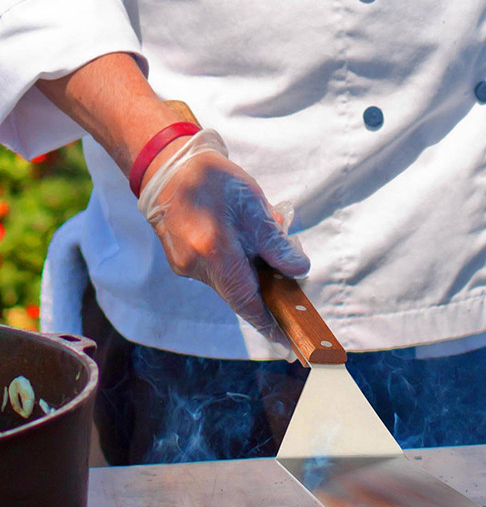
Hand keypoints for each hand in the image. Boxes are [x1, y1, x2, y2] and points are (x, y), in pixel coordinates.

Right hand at [137, 129, 309, 338]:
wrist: (165, 164)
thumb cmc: (211, 179)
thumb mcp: (253, 206)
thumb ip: (276, 243)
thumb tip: (298, 269)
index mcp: (215, 252)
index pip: (247, 302)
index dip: (269, 324)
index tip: (286, 342)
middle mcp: (196, 266)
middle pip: (240, 293)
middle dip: (265, 288)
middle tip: (285, 276)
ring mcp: (184, 266)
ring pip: (228, 282)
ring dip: (249, 271)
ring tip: (260, 237)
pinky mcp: (180, 261)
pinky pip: (215, 272)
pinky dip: (233, 264)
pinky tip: (239, 238)